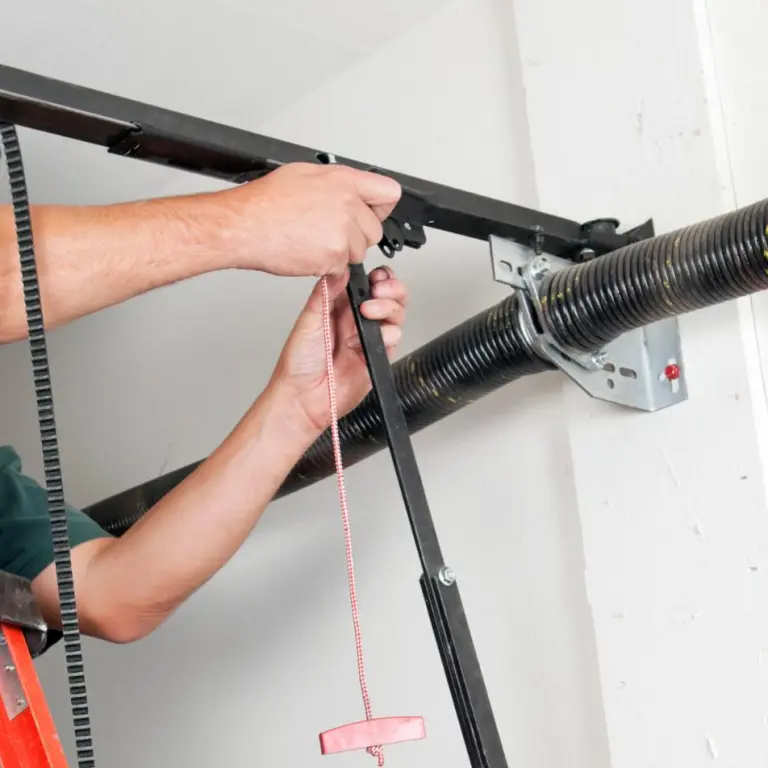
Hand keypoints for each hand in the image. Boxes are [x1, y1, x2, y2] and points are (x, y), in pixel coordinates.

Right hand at [214, 163, 401, 276]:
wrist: (243, 226)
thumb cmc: (264, 202)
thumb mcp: (303, 174)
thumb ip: (336, 183)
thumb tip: (350, 190)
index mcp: (343, 181)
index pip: (389, 193)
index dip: (379, 206)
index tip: (371, 212)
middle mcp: (347, 205)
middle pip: (375, 230)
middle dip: (357, 235)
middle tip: (330, 231)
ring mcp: (342, 233)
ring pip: (359, 252)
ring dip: (341, 252)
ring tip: (313, 240)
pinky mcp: (333, 257)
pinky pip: (341, 267)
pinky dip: (327, 265)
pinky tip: (307, 251)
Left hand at [269, 266, 407, 434]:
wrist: (303, 398)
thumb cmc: (299, 364)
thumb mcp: (308, 320)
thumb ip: (326, 294)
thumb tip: (340, 269)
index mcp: (339, 306)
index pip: (367, 283)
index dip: (377, 276)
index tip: (374, 277)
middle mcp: (356, 320)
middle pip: (389, 295)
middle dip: (391, 288)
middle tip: (378, 291)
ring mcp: (368, 338)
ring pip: (396, 314)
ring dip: (388, 308)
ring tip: (369, 313)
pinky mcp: (377, 356)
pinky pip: (395, 338)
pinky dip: (387, 335)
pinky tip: (366, 341)